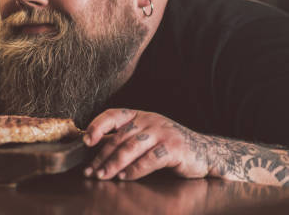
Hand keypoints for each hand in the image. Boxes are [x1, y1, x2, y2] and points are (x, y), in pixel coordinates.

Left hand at [82, 109, 209, 180]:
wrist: (205, 152)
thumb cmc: (168, 145)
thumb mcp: (145, 136)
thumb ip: (123, 140)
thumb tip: (93, 150)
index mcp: (139, 115)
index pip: (112, 115)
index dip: (96, 126)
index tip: (85, 141)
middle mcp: (149, 120)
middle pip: (118, 137)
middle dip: (101, 156)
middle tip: (90, 171)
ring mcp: (162, 132)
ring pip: (131, 148)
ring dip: (114, 164)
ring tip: (103, 176)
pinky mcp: (174, 148)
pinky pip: (149, 159)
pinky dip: (135, 170)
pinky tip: (125, 177)